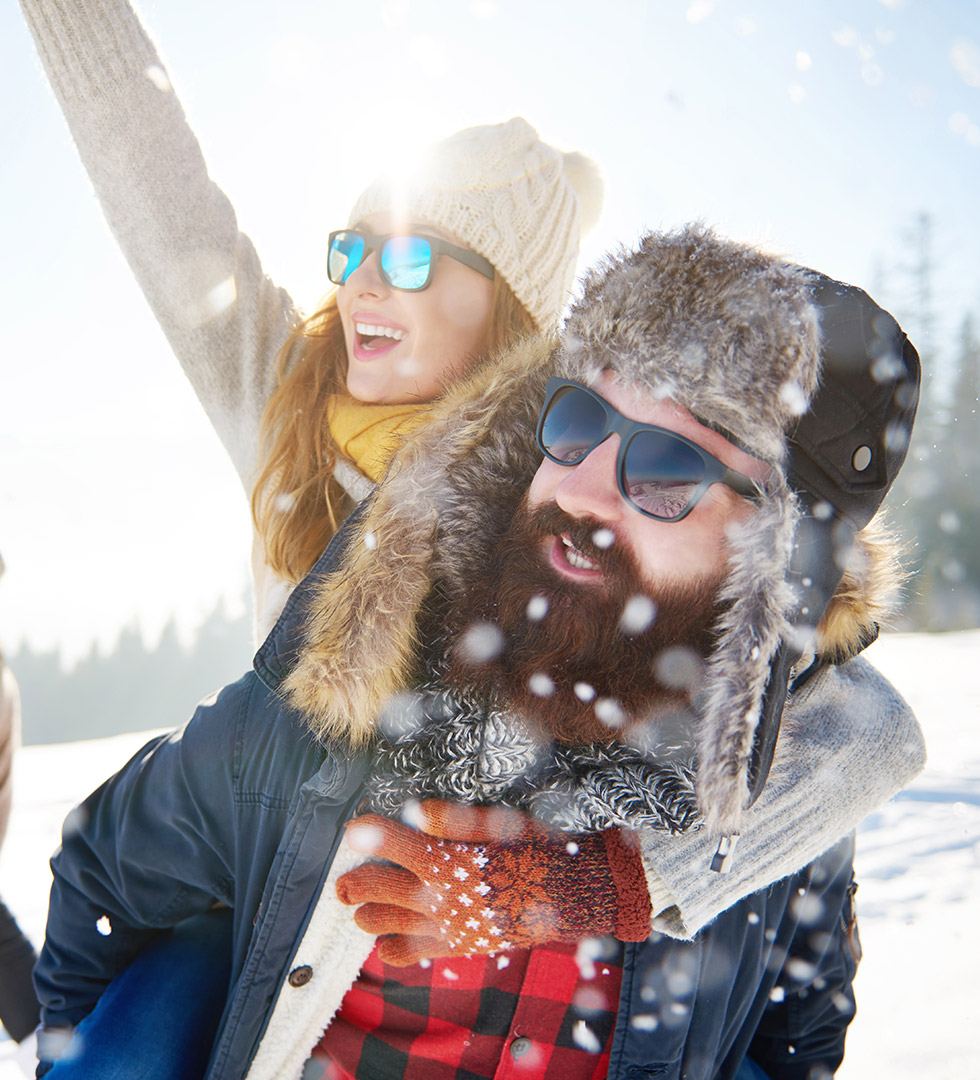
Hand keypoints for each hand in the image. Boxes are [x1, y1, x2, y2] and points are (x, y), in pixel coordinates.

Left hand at [336, 800, 650, 965]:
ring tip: (362, 910)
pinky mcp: (457, 947)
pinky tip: (390, 941)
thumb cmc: (536, 850)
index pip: (394, 843)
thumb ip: (453, 819)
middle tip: (341, 884)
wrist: (571, 896)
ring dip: (368, 915)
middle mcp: (439, 896)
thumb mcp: (500, 822)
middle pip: (375, 889)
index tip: (351, 830)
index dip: (368, 834)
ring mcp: (445, 926)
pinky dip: (393, 948)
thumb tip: (415, 811)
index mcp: (446, 858)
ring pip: (384, 925)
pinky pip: (410, 954)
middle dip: (352, 884)